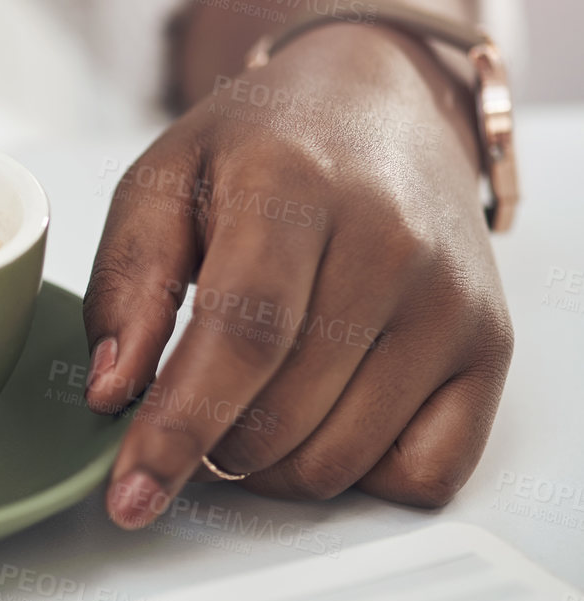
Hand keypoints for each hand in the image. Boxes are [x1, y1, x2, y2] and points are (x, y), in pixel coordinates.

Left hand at [83, 23, 512, 528]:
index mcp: (297, 187)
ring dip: (269, 466)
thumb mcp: (162, 181)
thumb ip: (126, 282)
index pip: (239, 336)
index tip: (128, 494)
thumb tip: (111, 391)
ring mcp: (451, 302)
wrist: (380, 106)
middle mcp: (391, 245)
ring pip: (339, 461)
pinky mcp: (490, 348)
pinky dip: (355, 473)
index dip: (177, 428)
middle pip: (281, 416)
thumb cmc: (262, 148)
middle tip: (183, 410)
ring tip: (245, 404)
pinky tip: (320, 416)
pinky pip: (420, 474)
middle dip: (207, 448)